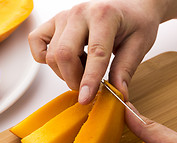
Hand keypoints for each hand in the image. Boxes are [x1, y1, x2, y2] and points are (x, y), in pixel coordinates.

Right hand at [28, 0, 163, 102]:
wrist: (130, 5)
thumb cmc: (135, 21)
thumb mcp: (139, 44)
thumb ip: (125, 69)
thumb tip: (118, 93)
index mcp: (105, 15)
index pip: (96, 53)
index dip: (90, 80)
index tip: (86, 98)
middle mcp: (80, 13)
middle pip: (64, 54)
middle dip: (74, 80)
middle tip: (87, 88)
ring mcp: (64, 16)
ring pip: (51, 54)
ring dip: (64, 72)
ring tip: (83, 68)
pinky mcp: (53, 22)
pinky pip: (36, 41)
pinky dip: (44, 57)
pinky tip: (64, 60)